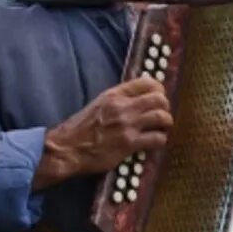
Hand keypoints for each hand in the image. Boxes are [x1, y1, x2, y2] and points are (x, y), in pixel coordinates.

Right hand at [33, 76, 172, 190]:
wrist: (66, 149)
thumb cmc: (79, 129)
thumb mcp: (97, 105)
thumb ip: (117, 99)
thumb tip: (138, 96)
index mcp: (113, 95)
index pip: (146, 82)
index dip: (159, 89)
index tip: (159, 96)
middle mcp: (122, 107)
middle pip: (159, 99)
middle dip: (165, 107)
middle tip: (162, 114)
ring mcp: (127, 125)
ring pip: (162, 117)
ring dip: (166, 123)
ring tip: (161, 128)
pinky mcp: (129, 143)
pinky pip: (157, 138)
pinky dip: (160, 140)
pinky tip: (155, 143)